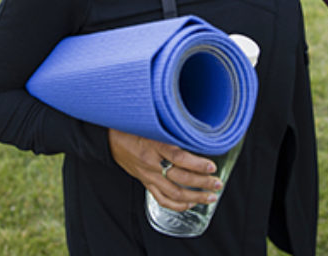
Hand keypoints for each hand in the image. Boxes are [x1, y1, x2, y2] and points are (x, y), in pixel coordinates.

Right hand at [107, 129, 221, 211]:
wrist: (109, 138)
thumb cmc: (132, 126)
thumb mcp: (151, 123)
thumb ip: (170, 129)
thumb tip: (195, 132)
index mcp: (153, 145)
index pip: (179, 158)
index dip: (197, 164)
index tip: (212, 165)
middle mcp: (151, 163)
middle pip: (180, 178)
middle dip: (202, 183)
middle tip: (217, 184)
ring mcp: (148, 175)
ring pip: (174, 193)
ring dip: (195, 197)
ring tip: (210, 197)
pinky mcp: (145, 182)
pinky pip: (162, 199)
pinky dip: (177, 205)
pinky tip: (190, 204)